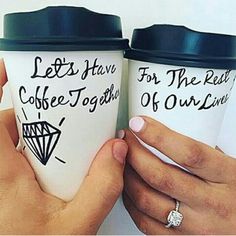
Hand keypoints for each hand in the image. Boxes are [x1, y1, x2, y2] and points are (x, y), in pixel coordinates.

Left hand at [0, 59, 127, 233]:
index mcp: (4, 174)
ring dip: (39, 131)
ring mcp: (1, 178)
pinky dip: (37, 149)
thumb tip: (117, 151)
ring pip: (16, 140)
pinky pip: (18, 155)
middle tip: (62, 110)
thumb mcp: (75, 227)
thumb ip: (101, 188)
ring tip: (68, 137)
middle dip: (36, 111)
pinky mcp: (6, 185)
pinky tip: (60, 161)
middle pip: (11, 123)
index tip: (11, 65)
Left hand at [123, 116, 235, 233]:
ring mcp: (195, 225)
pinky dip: (130, 201)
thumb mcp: (228, 166)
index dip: (158, 136)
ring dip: (127, 176)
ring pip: (147, 200)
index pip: (188, 153)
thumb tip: (164, 136)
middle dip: (134, 154)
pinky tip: (128, 187)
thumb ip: (200, 153)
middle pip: (160, 176)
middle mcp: (211, 203)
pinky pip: (145, 221)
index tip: (138, 123)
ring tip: (122, 160)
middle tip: (125, 140)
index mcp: (226, 176)